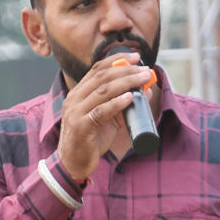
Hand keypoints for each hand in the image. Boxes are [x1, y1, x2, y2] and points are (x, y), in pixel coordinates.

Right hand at [56, 51, 151, 180]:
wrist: (73, 163)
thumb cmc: (90, 140)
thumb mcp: (107, 119)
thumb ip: (122, 105)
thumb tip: (145, 91)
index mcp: (78, 93)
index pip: (96, 69)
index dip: (116, 60)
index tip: (135, 57)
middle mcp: (74, 99)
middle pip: (101, 77)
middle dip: (125, 70)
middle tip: (143, 70)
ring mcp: (75, 112)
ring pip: (102, 91)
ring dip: (125, 83)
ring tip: (142, 80)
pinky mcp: (81, 127)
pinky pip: (101, 111)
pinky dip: (117, 103)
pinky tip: (130, 98)